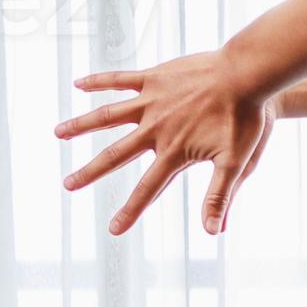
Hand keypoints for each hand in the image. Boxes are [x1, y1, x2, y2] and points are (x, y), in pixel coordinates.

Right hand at [56, 52, 274, 235]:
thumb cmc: (246, 120)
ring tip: (58, 132)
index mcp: (174, 151)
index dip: (130, 211)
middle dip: (90, 172)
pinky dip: (98, 82)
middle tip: (68, 184)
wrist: (248, 74)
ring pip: (108, 115)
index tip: (113, 229)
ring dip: (81, 124)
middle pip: (116, 154)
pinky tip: (78, 84)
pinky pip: (120, 80)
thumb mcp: (236, 163)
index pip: (148, 189)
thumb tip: (213, 232)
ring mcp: (153, 100)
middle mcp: (156, 127)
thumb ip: (219, 196)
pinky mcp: (155, 78)